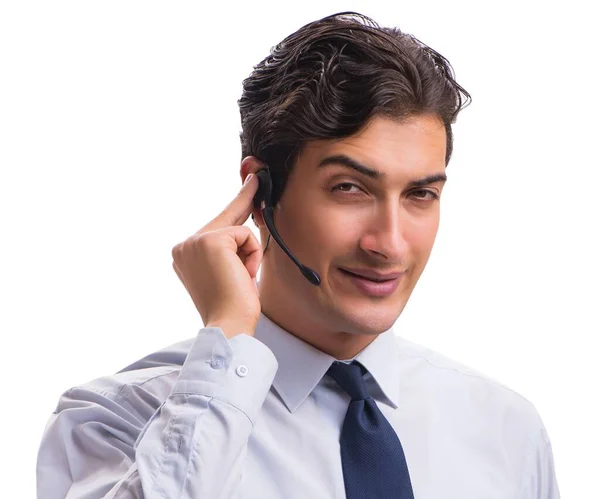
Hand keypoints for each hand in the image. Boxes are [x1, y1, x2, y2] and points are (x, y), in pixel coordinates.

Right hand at [171, 174, 261, 337]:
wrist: (228, 324)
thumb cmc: (232, 305)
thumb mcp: (229, 271)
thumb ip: (231, 248)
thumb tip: (247, 222)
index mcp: (185, 254)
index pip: (216, 225)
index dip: (235, 205)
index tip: (249, 184)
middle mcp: (184, 245)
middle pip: (227, 217)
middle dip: (246, 200)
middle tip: (258, 175)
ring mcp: (195, 241)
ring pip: (239, 230)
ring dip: (249, 255)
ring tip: (240, 278)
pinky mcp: (211, 240)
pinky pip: (246, 236)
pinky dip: (252, 256)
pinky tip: (242, 275)